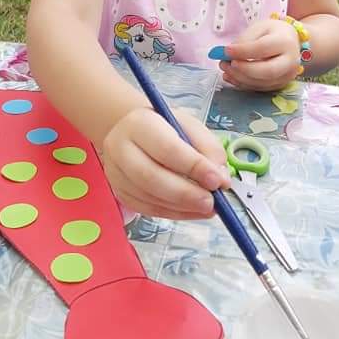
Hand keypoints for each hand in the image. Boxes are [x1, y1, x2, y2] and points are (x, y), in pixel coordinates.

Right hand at [102, 107, 229, 219]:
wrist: (132, 132)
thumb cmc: (164, 128)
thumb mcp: (189, 126)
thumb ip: (208, 149)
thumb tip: (222, 180)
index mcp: (139, 124)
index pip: (166, 148)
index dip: (193, 167)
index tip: (217, 180)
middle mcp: (120, 148)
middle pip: (151, 177)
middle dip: (186, 193)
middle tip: (212, 201)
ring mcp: (116, 174)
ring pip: (149, 197)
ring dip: (182, 207)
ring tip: (207, 207)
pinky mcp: (120, 193)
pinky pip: (148, 210)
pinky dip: (174, 214)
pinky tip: (192, 211)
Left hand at [220, 17, 301, 90]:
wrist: (290, 42)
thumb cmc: (273, 33)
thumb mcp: (259, 27)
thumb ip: (245, 40)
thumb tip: (228, 54)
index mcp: (285, 42)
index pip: (263, 48)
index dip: (242, 51)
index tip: (226, 51)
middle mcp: (290, 61)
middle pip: (267, 71)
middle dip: (243, 69)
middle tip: (225, 63)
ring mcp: (286, 76)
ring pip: (262, 83)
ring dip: (239, 78)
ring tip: (225, 68)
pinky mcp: (279, 85)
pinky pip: (259, 88)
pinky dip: (242, 83)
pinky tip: (231, 76)